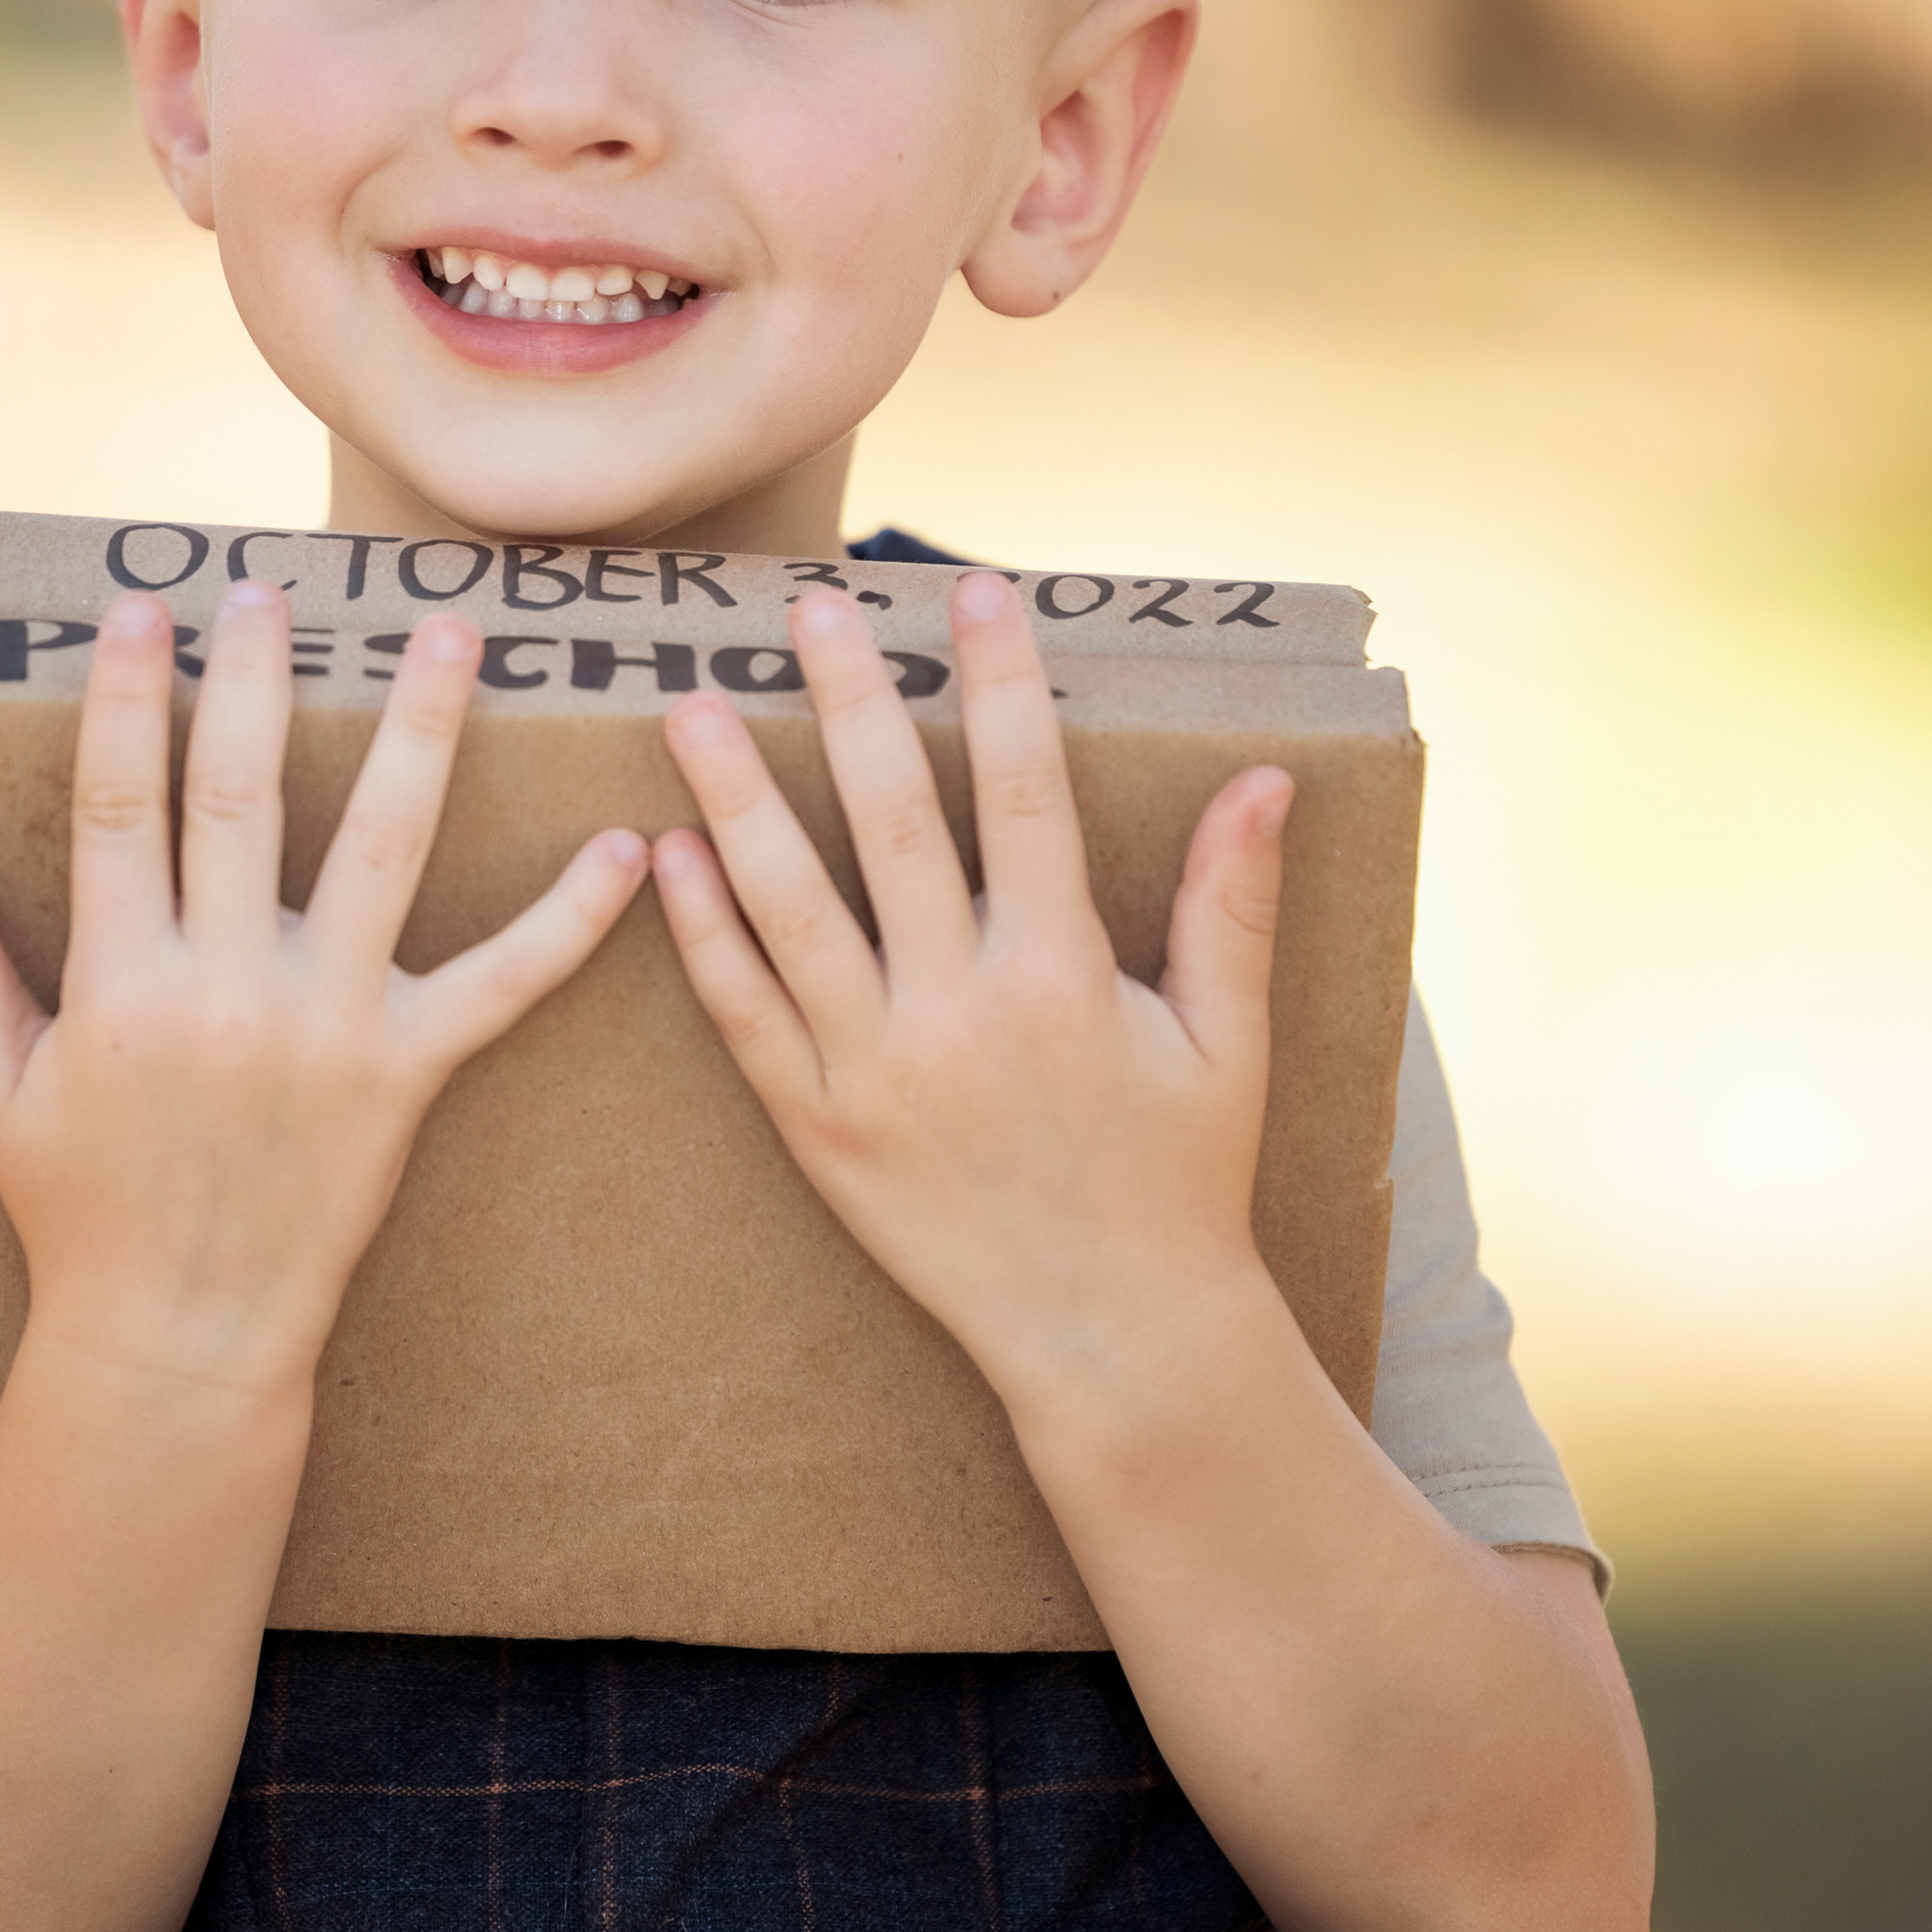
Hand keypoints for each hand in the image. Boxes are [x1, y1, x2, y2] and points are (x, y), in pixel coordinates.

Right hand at [0, 586, 647, 1405]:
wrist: (178, 1338)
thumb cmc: (79, 1210)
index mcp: (123, 983)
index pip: (119, 805)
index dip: (130, 701)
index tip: (143, 610)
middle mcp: (227, 990)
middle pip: (241, 799)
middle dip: (256, 682)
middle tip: (273, 591)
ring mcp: (327, 1029)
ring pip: (381, 854)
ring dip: (418, 738)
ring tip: (449, 641)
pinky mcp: (407, 1076)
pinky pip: (503, 986)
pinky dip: (569, 921)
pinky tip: (625, 850)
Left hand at [651, 572, 1291, 1429]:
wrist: (1112, 1339)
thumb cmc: (1181, 1185)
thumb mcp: (1228, 1046)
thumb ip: (1231, 907)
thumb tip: (1265, 775)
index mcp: (1063, 977)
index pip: (1022, 794)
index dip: (997, 684)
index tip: (972, 591)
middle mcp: (960, 1015)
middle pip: (889, 827)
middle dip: (848, 704)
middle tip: (805, 608)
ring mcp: (875, 1075)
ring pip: (790, 910)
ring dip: (735, 801)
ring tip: (691, 707)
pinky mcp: (817, 1131)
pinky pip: (744, 1016)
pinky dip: (701, 933)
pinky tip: (665, 855)